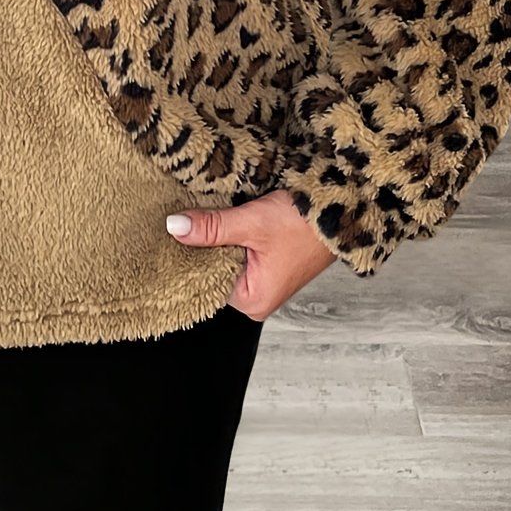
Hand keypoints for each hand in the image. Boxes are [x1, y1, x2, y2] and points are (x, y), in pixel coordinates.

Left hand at [166, 188, 338, 321]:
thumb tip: (175, 227)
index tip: (169, 233)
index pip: (202, 281)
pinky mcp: (266, 263)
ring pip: (222, 257)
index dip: (186, 255)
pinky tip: (217, 219)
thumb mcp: (251, 223)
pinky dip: (227, 235)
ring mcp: (262, 280)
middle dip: (199, 245)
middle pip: (211, 270)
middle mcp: (256, 297)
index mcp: (252, 301)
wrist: (342, 209)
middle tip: (181, 220)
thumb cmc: (304, 225)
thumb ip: (212, 228)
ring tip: (199, 217)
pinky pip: (236, 251)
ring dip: (214, 237)